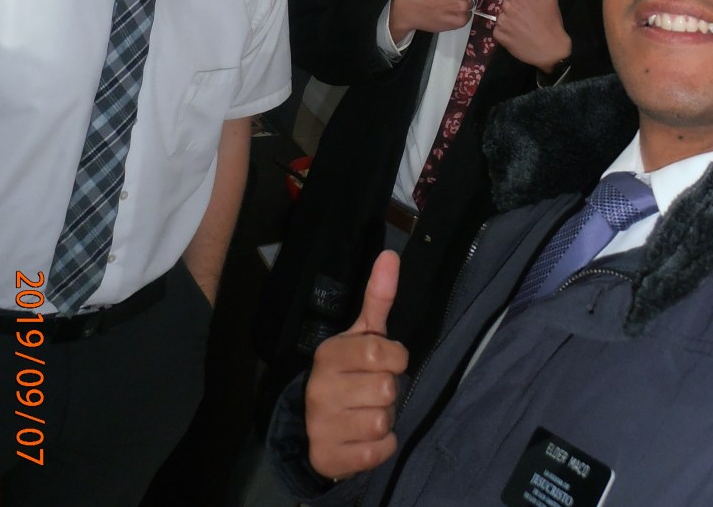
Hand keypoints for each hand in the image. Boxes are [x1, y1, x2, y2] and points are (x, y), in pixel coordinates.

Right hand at [305, 251, 408, 480]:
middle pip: (386, 389)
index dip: (396, 359)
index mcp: (329, 354)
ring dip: (384, 421)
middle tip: (373, 392)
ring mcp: (320, 424)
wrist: (316, 428)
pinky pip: (376, 452)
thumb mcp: (363, 335)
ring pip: (382, 421)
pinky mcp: (328, 456)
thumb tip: (390, 255)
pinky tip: (364, 438)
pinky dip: (380, 447)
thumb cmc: (350, 373)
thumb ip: (378, 297)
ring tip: (367, 413)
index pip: (380, 352)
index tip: (388, 362)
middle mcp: (319, 387)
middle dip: (389, 393)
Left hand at [495, 0, 571, 70]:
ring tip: (523, 28)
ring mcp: (502, 21)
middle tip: (528, 19)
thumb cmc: (552, 21)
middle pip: (506, 2)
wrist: (551, 49)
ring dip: (509, 20)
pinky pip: (497, 29)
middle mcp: (508, 5)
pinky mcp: (498, 35)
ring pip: (501, 14)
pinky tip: (516, 35)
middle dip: (515, 8)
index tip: (532, 8)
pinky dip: (505, 32)